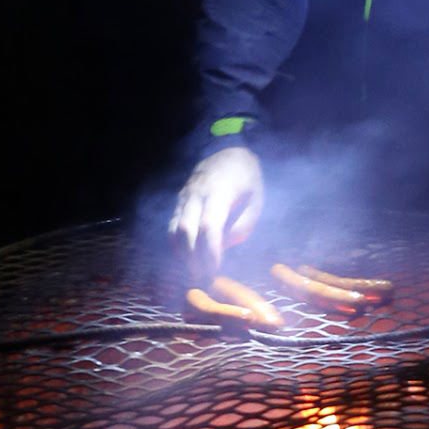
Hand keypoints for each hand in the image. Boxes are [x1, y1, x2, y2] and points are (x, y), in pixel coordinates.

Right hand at [168, 147, 264, 273]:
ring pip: (175, 228)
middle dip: (193, 257)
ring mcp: (184, 196)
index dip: (210, 251)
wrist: (228, 152)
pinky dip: (176, 243)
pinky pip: (172, 225)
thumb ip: (243, 224)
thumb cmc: (248, 179)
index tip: (214, 270)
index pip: (209, 226)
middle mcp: (196, 194)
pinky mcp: (179, 201)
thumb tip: (224, 246)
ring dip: (183, 253)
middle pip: (187, 229)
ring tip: (193, 271)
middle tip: (202, 277)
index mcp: (220, 192)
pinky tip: (186, 257)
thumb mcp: (257, 200)